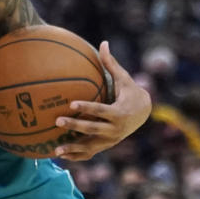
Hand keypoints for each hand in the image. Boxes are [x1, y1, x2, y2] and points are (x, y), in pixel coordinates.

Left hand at [54, 41, 151, 160]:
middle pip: (93, 129)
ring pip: (90, 146)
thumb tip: (104, 42)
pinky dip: (76, 155)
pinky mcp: (106, 145)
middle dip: (75, 126)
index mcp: (119, 112)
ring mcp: (111, 140)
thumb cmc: (130, 91)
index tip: (71, 103)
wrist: (144, 113)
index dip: (87, 107)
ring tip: (55, 150)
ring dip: (73, 148)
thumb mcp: (124, 78)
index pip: (101, 110)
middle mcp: (116, 129)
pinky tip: (59, 156)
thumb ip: (111, 63)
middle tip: (57, 121)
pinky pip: (90, 153)